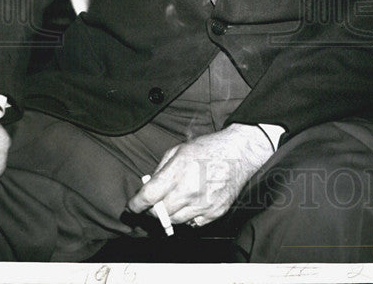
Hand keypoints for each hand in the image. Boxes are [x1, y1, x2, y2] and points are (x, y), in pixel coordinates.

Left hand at [127, 124, 273, 227]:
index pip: (148, 196)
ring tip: (178, 200)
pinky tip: (193, 202)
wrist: (239, 153)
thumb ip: (161, 170)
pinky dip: (189, 216)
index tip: (133, 207)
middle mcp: (190, 189)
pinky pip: (193, 223)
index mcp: (178, 170)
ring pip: (175, 221)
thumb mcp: (179, 150)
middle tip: (156, 202)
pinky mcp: (215, 211)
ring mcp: (203, 203)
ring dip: (171, 213)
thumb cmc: (208, 149)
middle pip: (159, 213)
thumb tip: (148, 189)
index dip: (136, 204)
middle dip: (154, 209)